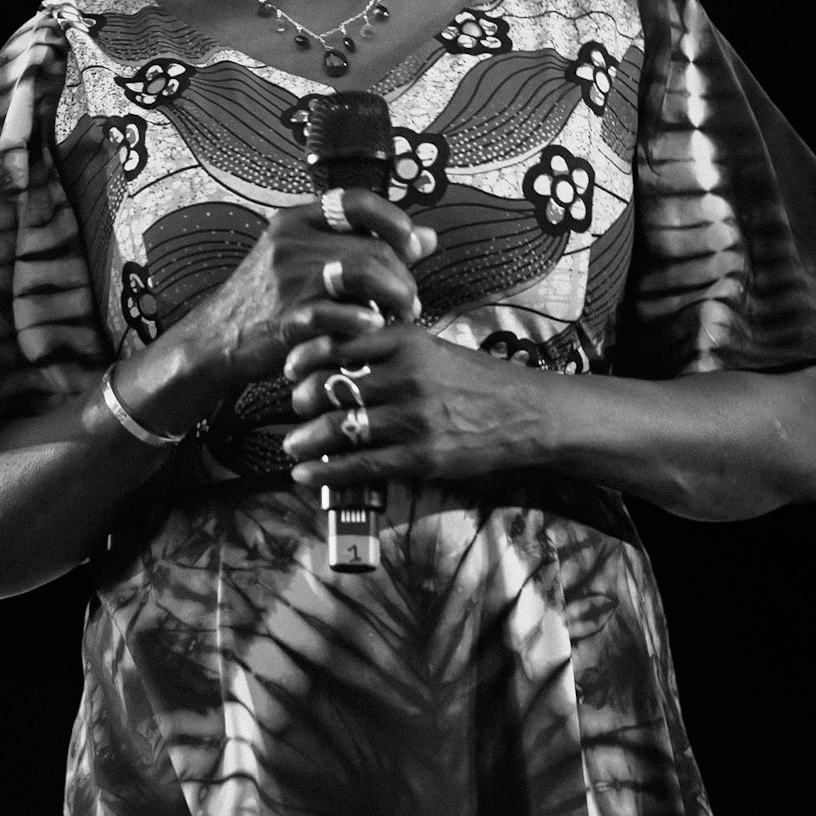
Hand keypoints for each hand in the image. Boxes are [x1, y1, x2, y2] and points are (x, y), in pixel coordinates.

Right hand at [195, 189, 431, 387]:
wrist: (217, 338)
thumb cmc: (269, 298)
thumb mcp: (308, 261)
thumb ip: (365, 246)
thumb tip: (427, 238)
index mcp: (295, 220)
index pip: (356, 202)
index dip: (393, 220)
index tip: (411, 244)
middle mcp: (291, 242)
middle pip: (369, 246)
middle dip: (402, 275)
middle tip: (411, 300)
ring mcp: (287, 279)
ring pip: (362, 273)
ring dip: (393, 296)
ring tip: (401, 314)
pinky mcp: (286, 317)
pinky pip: (335, 313)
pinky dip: (362, 320)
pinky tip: (373, 326)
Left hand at [281, 325, 546, 486]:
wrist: (525, 412)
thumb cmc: (474, 379)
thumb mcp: (432, 346)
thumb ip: (390, 347)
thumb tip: (337, 358)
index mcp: (406, 341)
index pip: (340, 344)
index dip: (306, 357)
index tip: (289, 369)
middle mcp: (406, 375)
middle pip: (333, 386)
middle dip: (303, 400)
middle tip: (294, 407)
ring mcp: (413, 418)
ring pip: (340, 427)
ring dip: (306, 439)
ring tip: (291, 444)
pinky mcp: (421, 457)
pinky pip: (360, 464)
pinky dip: (325, 471)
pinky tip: (305, 474)